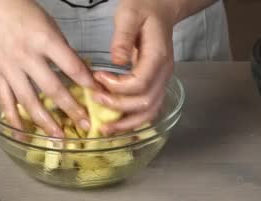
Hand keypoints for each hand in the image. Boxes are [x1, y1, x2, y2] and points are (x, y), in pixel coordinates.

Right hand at [0, 0, 96, 136]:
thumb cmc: (18, 9)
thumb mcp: (47, 23)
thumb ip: (62, 49)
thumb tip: (81, 72)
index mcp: (44, 39)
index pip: (72, 67)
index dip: (87, 84)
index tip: (100, 97)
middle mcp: (27, 56)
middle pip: (52, 89)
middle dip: (71, 110)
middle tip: (85, 125)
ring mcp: (10, 68)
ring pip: (29, 101)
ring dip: (45, 122)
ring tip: (58, 138)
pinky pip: (6, 102)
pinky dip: (14, 120)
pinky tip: (23, 135)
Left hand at [92, 0, 178, 134]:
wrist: (160, 9)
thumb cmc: (144, 9)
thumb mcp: (129, 14)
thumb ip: (123, 38)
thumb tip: (116, 60)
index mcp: (158, 56)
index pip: (140, 83)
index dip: (117, 87)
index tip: (98, 78)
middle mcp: (164, 73)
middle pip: (146, 103)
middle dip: (118, 108)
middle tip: (95, 101)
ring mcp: (162, 81)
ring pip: (151, 112)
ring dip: (128, 124)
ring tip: (106, 129)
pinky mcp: (156, 85)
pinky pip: (149, 109)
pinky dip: (133, 120)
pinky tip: (117, 124)